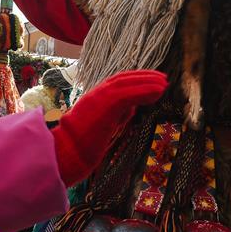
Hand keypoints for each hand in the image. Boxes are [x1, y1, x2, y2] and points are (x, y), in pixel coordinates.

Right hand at [51, 70, 167, 185]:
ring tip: (163, 84)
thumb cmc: (81, 148)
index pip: (116, 83)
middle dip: (144, 77)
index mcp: (94, 99)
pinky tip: (158, 91)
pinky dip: (145, 91)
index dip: (135, 80)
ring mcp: (98, 98)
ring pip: (126, 83)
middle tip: (162, 78)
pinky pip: (128, 94)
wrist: (67, 154)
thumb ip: (116, 115)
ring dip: (147, 81)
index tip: (151, 81)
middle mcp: (95, 94)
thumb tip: (132, 108)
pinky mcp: (105, 106)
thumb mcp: (102, 127)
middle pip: (122, 78)